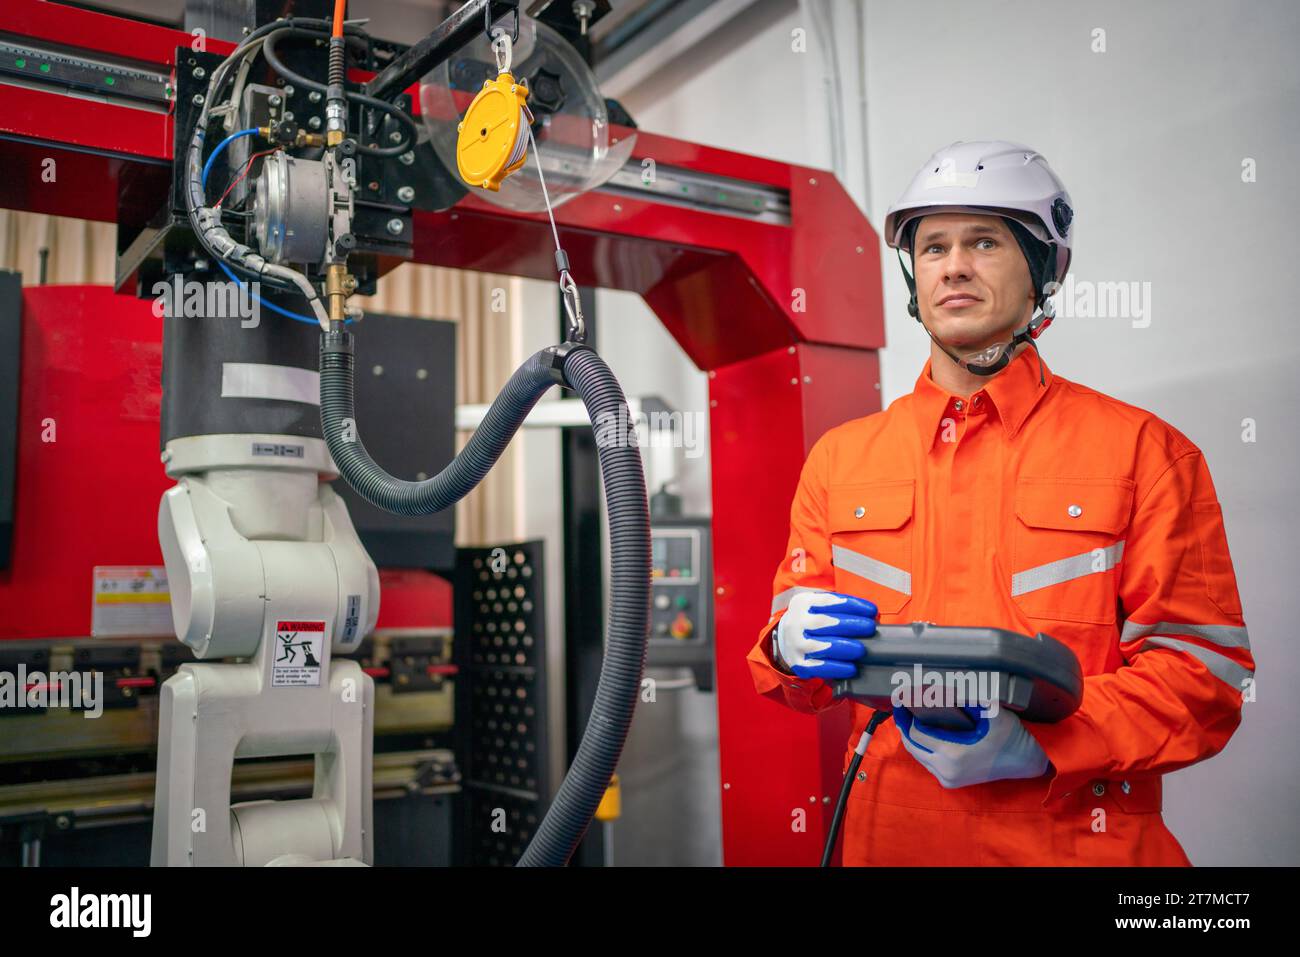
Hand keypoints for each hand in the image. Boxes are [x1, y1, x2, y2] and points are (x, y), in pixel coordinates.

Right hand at [774, 590, 876, 678]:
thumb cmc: (812, 621)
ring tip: (861, 650)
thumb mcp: (819, 607)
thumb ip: (840, 609)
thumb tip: (870, 616)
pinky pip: (819, 667)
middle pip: (824, 622)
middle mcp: (796, 623)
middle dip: (850, 625)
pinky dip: (837, 668)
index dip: (852, 605)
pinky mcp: (799, 663)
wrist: (788, 638)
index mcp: (803, 603)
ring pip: (821, 646)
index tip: (871, 610)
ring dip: (844, 647)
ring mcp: (796, 644)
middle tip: (869, 628)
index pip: (829, 601)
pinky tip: (851, 668)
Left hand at [894, 705, 1049, 788]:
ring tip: (910, 717)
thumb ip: (965, 697)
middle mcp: (946, 771)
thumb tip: (939, 685)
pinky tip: (924, 732)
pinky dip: (922, 747)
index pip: (917, 733)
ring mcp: (948, 779)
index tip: (902, 700)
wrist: (1025, 762)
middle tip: (901, 707)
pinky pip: (927, 762)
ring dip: (912, 737)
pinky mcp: (951, 782)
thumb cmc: (1010, 736)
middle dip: (905, 726)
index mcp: (953, 754)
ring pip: (918, 755)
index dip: (907, 716)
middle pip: (912, 745)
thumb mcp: (990, 711)